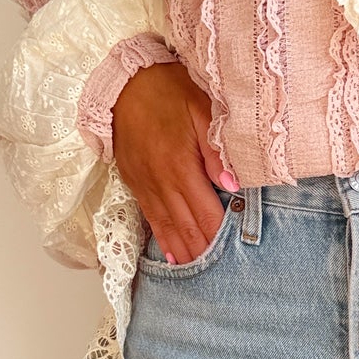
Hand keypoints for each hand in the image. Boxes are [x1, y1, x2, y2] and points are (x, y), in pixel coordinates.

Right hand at [112, 62, 237, 263]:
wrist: (123, 82)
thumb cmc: (167, 90)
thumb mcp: (200, 107)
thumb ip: (216, 148)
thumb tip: (233, 183)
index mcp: (179, 165)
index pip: (205, 211)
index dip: (219, 235)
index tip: (234, 255)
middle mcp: (160, 181)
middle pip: (186, 226)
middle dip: (203, 251)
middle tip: (220, 276)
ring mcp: (145, 184)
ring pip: (167, 227)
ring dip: (183, 252)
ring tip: (197, 274)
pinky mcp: (135, 183)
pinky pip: (151, 218)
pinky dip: (162, 240)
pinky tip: (171, 256)